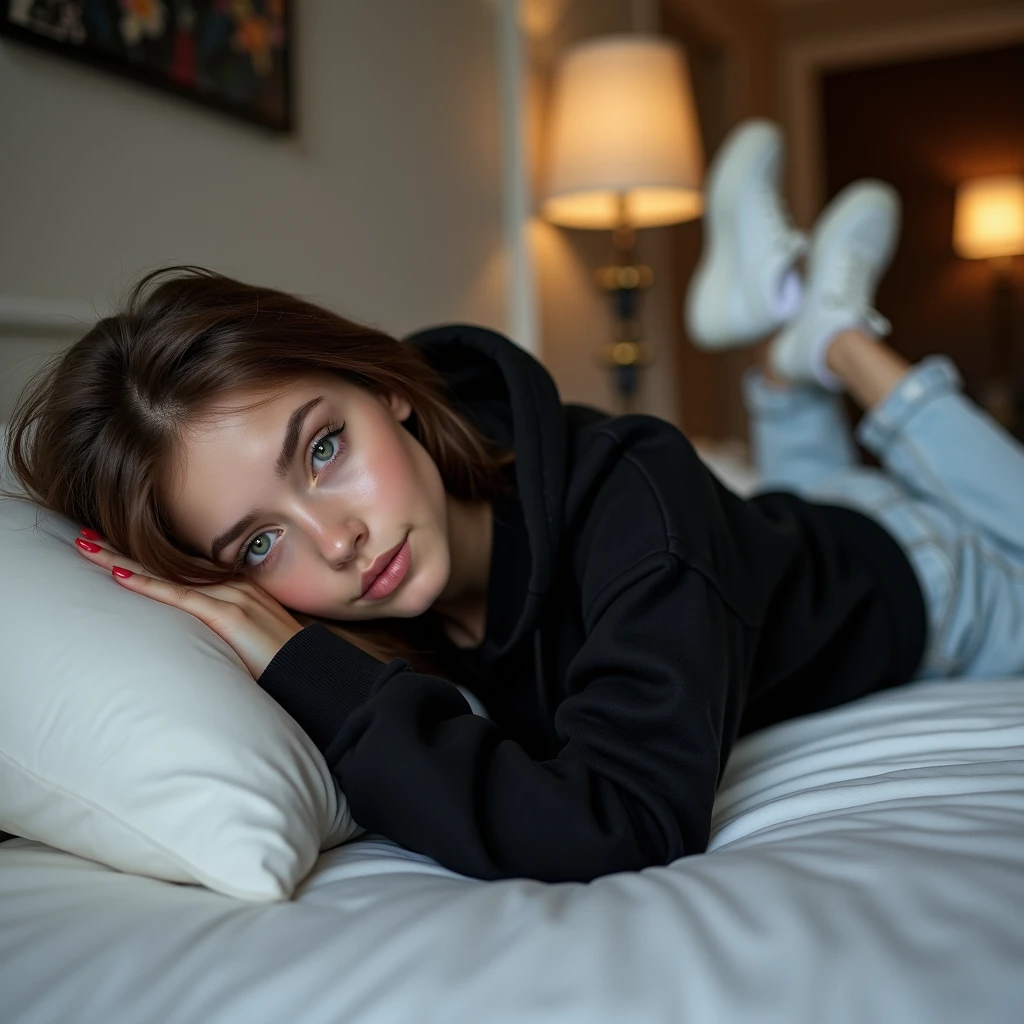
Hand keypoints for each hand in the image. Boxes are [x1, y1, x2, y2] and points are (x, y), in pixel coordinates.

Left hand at [72, 529, 303, 681]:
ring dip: (122, 559)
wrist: (314, 673)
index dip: (146, 555)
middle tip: (84, 536)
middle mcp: (232, 583)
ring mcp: (231, 596)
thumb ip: (231, 628)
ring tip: (86, 547)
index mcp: (238, 587)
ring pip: (165, 573)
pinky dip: (147, 585)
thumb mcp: (254, 637)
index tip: (113, 545)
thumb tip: (205, 637)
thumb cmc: (286, 661)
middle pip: (167, 562)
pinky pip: (178, 597)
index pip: (182, 566)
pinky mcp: (228, 615)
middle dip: (123, 548)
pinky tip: (118, 575)